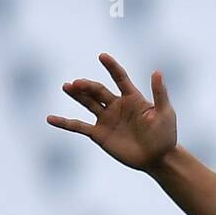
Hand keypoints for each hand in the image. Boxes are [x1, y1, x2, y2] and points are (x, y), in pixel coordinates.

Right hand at [46, 53, 176, 171]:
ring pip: (87, 103)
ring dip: (76, 95)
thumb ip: (159, 93)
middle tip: (77, 83)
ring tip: (66, 87)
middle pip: (98, 90)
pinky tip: (50, 119)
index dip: (112, 67)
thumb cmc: (165, 135)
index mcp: (132, 98)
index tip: (102, 56)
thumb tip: (156, 71)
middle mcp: (116, 105)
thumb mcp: (165, 113)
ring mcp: (106, 119)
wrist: (158, 158)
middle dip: (87, 86)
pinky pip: (78, 126)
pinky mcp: (99, 134)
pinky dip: (64, 123)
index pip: (119, 78)